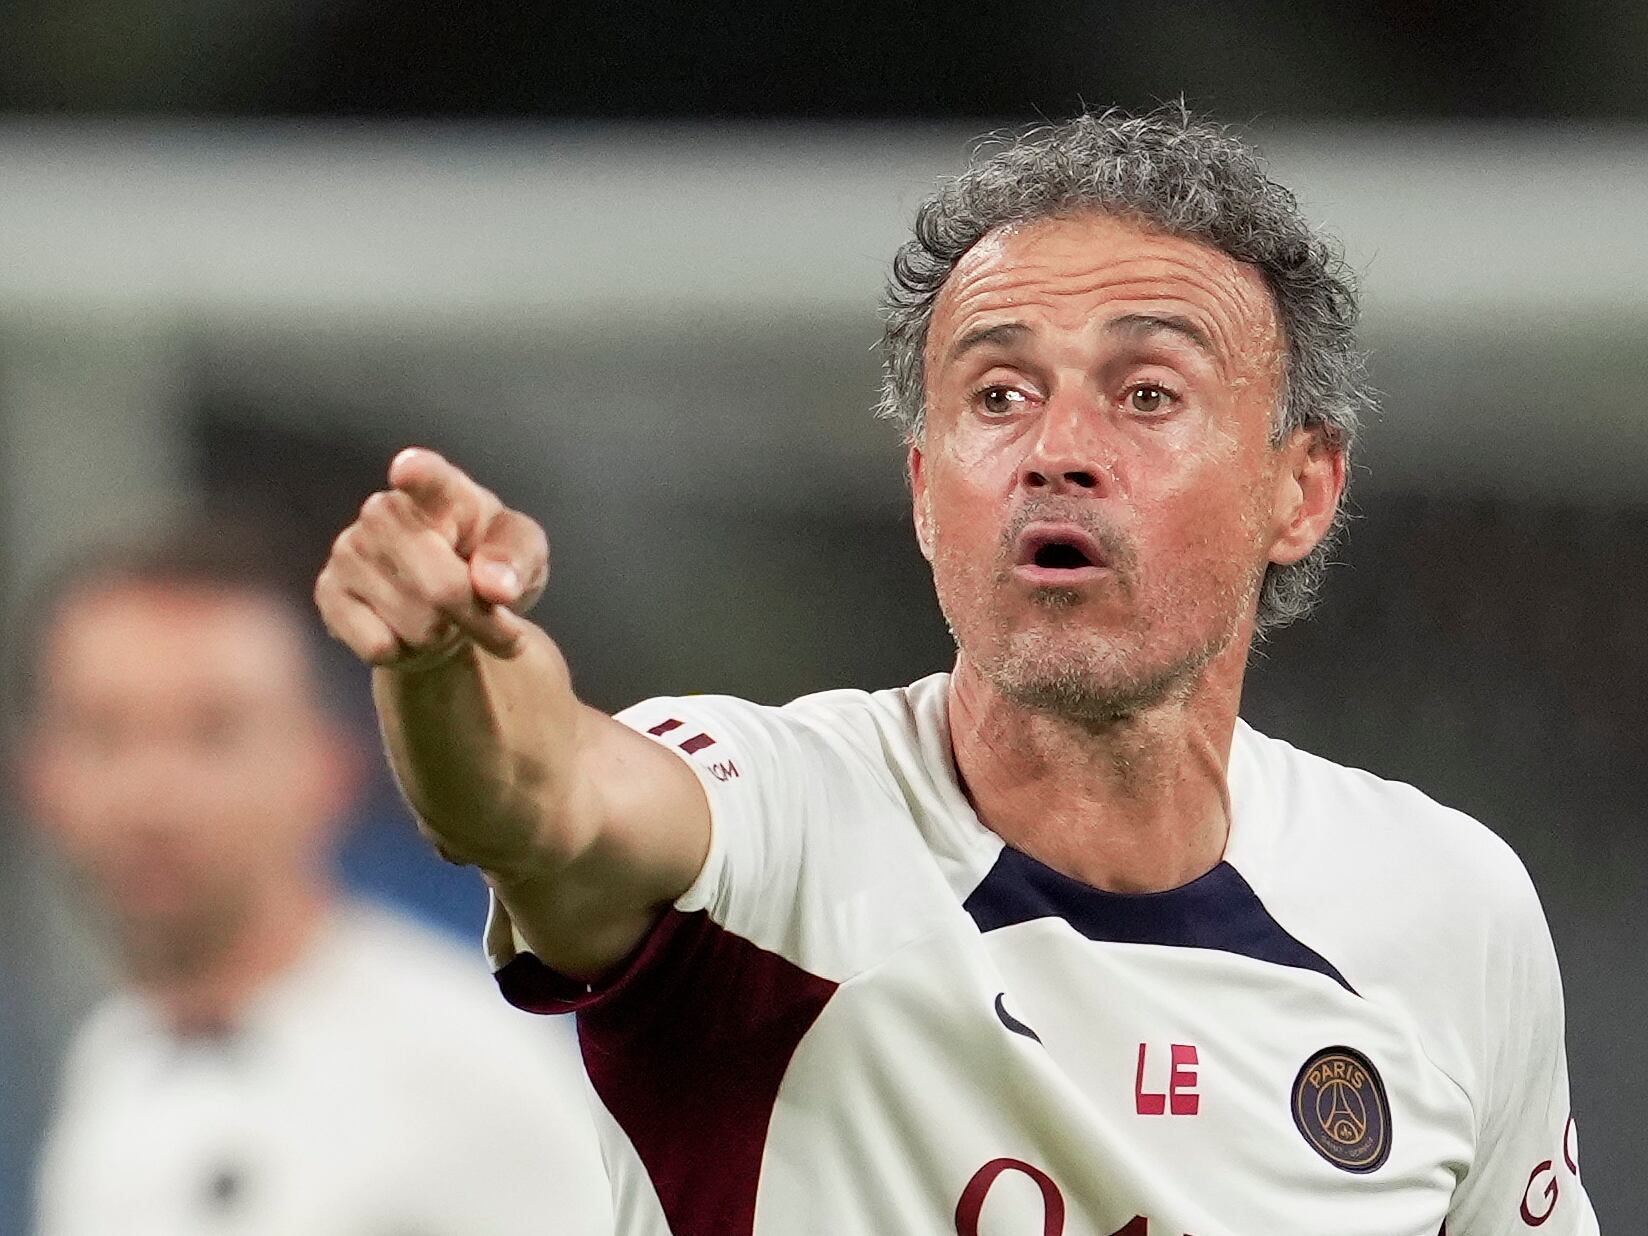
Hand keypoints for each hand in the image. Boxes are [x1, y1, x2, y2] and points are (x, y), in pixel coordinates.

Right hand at [316, 448, 549, 668]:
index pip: (427, 478)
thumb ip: (517, 559)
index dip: (417, 474)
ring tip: (444, 618)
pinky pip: (378, 647)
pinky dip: (405, 654)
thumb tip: (494, 587)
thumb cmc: (491, 566)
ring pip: (417, 627)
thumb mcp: (526, 556)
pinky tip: (406, 630)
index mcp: (441, 491)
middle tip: (494, 622)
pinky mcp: (328, 592)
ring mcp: (349, 550)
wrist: (450, 607)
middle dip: (479, 619)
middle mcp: (384, 512)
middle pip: (444, 589)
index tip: (407, 470)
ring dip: (444, 637)